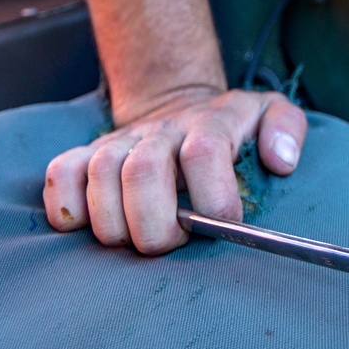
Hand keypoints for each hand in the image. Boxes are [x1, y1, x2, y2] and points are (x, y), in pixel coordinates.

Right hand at [44, 86, 307, 254]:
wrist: (181, 106)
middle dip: (156, 226)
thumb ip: (287, 129)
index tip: (224, 226)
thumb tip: (281, 161)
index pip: (204, 152)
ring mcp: (121, 141)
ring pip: (100, 177)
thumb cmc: (233, 129)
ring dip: (116, 224)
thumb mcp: (272, 115)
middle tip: (172, 243)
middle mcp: (162, 131)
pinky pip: (61, 175)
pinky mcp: (87, 154)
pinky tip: (91, 224)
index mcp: (210, 123)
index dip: (214, 199)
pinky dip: (69, 207)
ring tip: (137, 238)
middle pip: (142, 173)